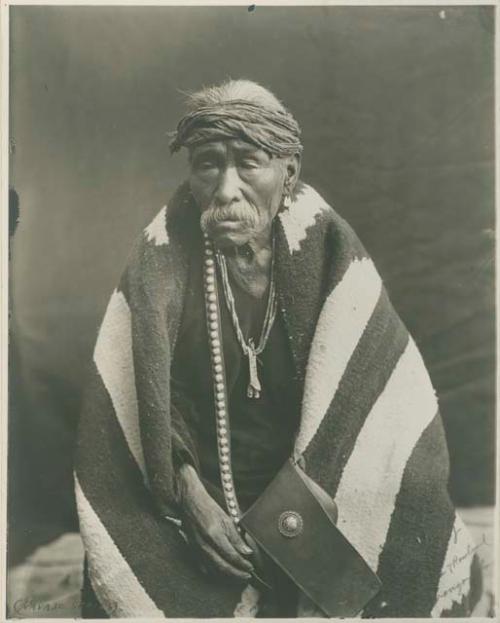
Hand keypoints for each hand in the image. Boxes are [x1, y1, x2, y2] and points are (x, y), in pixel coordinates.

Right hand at [177, 464, 254, 580]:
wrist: (189, 504)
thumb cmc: (208, 508)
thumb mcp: (226, 519)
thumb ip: (236, 537)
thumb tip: (246, 552)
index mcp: (214, 535)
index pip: (231, 556)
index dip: (242, 564)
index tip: (250, 567)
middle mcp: (204, 545)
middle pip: (223, 567)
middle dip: (237, 574)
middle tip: (247, 575)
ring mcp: (197, 550)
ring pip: (214, 570)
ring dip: (228, 575)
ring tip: (238, 575)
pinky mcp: (193, 552)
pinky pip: (205, 567)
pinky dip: (216, 572)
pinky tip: (223, 572)